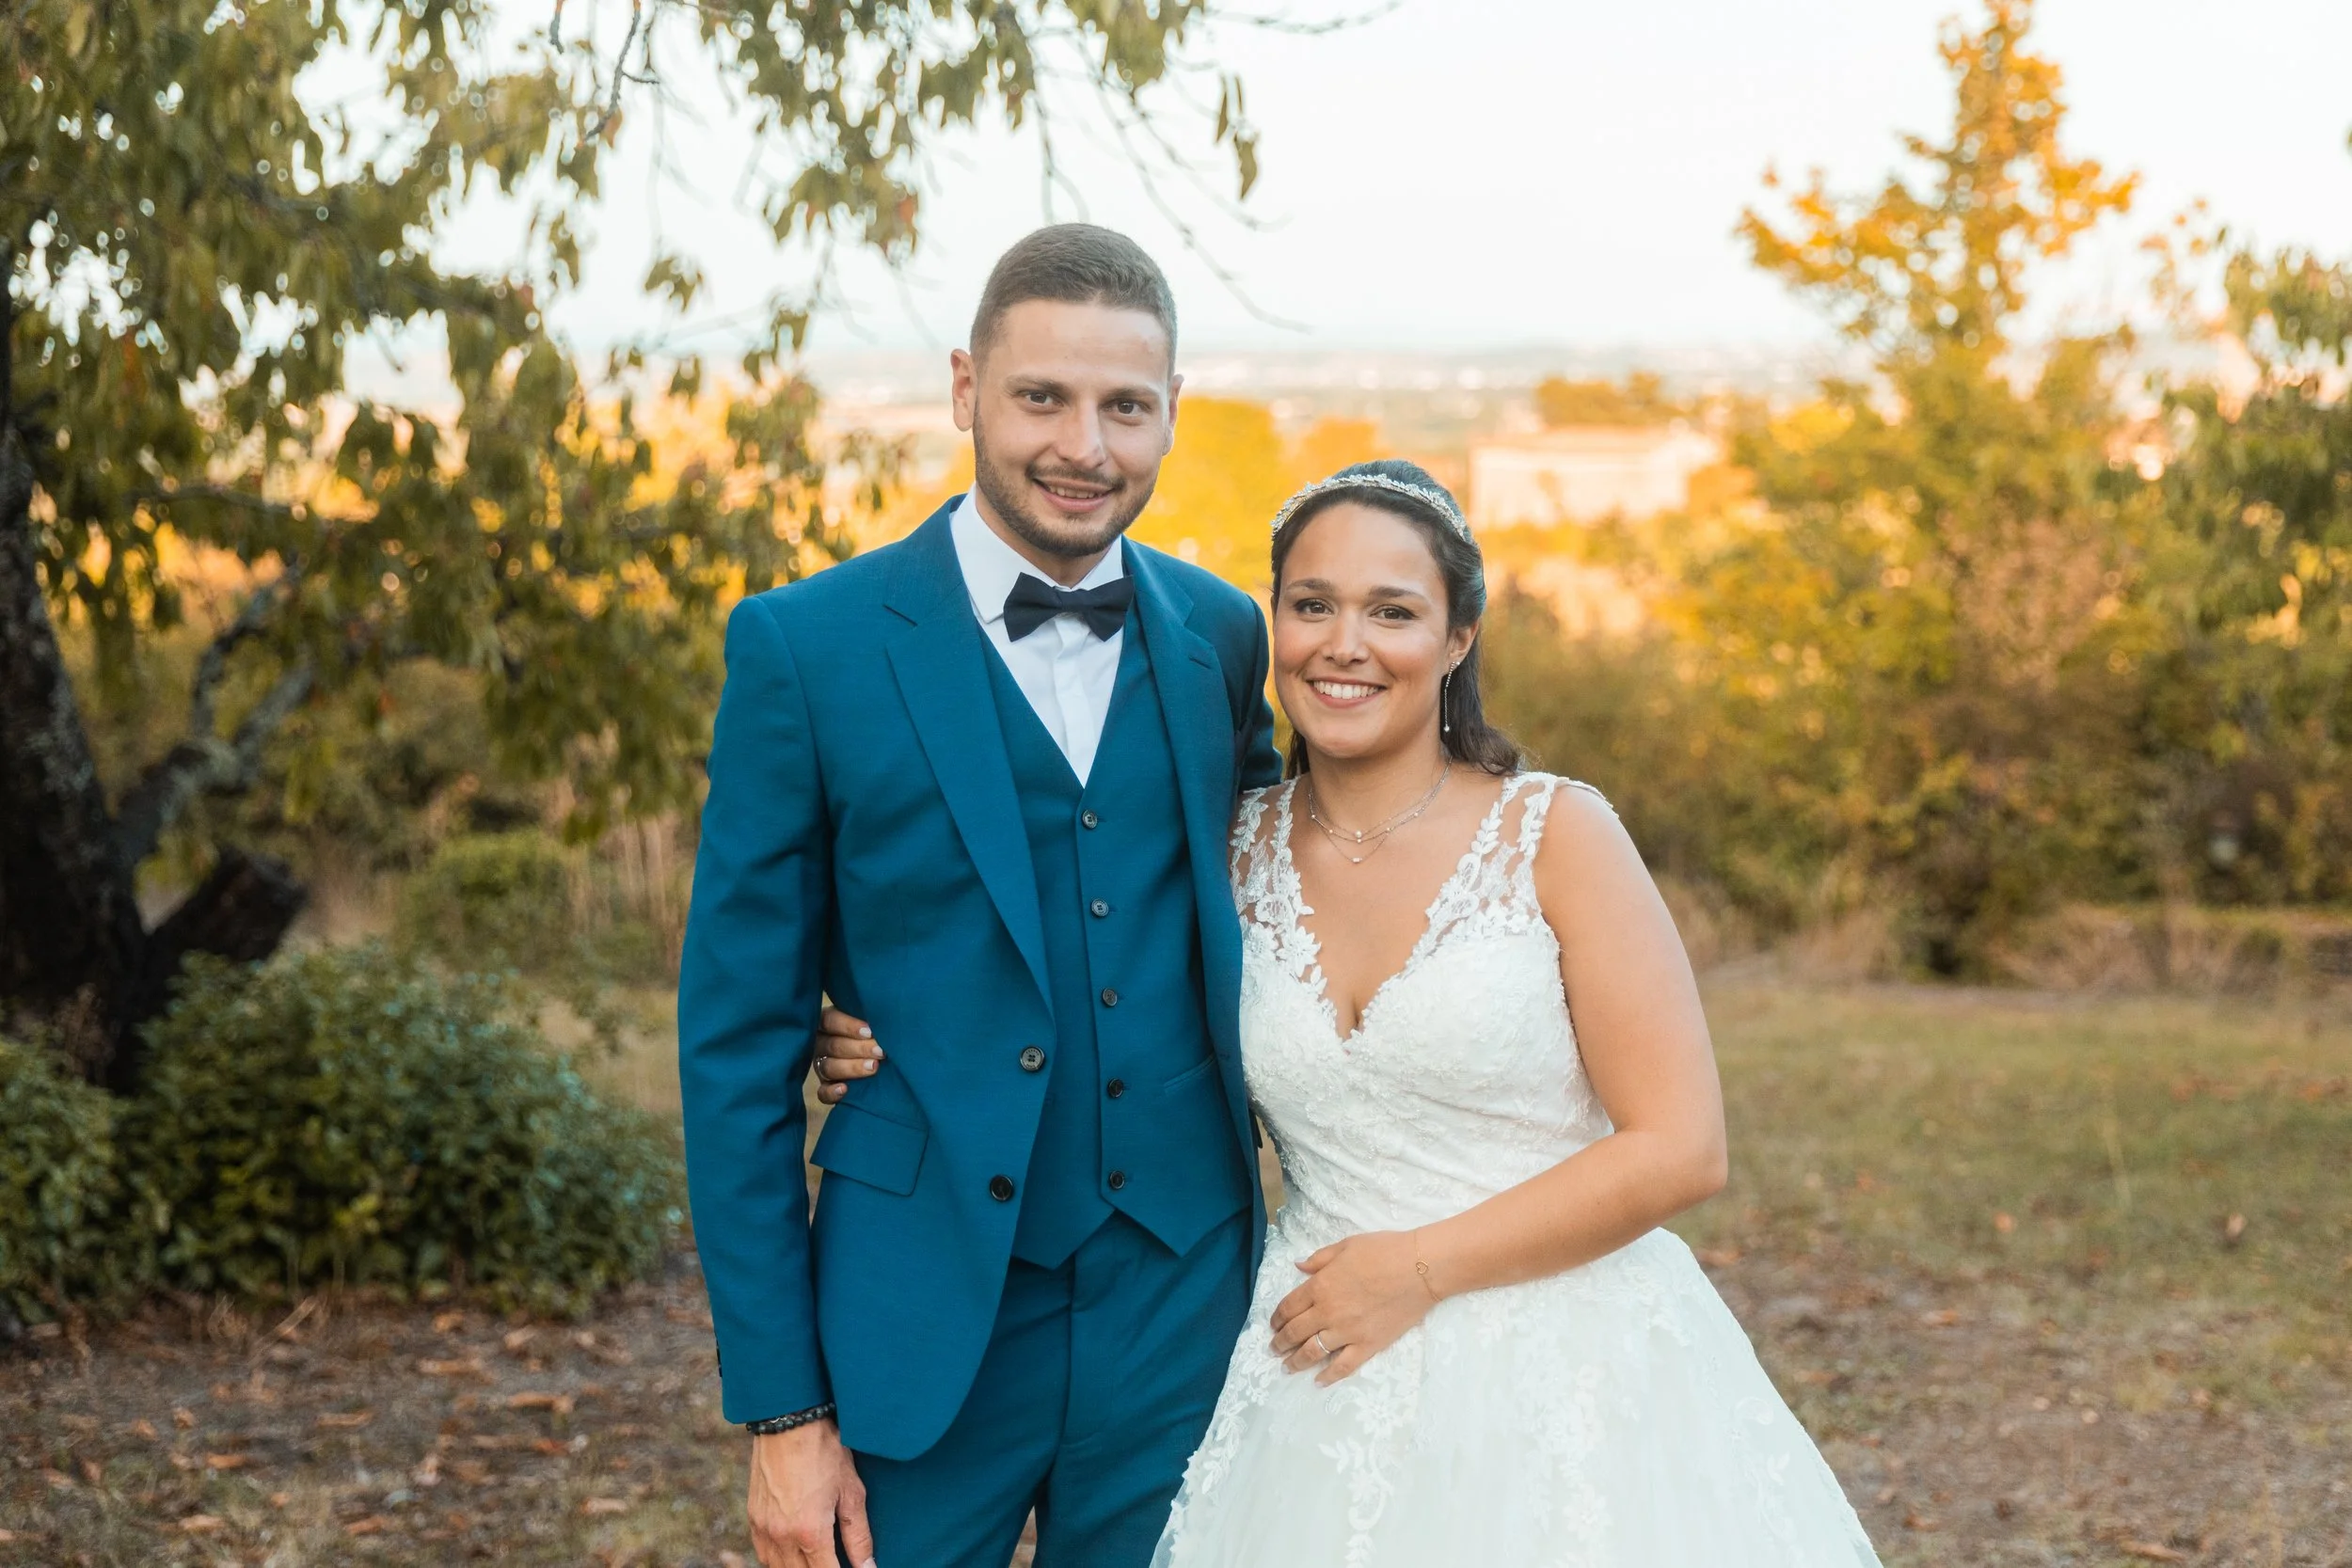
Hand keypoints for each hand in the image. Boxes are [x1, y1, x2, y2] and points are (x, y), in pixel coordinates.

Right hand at [747, 1419, 876, 1567]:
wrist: (789, 1420)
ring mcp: (763, 1528)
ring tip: (818, 1559)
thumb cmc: (825, 1451)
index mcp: (810, 1532)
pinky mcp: (753, 1517)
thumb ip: (859, 1536)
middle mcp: (782, 1536)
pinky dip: (778, 1560)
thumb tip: (867, 1567)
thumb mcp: (851, 1491)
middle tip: (835, 1561)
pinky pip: (763, 1553)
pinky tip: (794, 1554)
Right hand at [812, 1007, 883, 1104]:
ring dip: (852, 1068)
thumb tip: (883, 1021)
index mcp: (828, 1022)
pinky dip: (832, 1092)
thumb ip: (872, 1019)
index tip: (870, 1031)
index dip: (848, 1026)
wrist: (882, 1057)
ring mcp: (821, 1066)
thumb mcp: (872, 1023)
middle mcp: (821, 1044)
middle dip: (859, 1049)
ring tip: (873, 1067)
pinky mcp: (825, 1087)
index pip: (829, 1020)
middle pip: (833, 1046)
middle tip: (880, 1052)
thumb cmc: (877, 1034)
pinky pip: (823, 1092)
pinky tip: (845, 1089)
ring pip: (829, 1067)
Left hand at [1266, 1230, 1437, 1384]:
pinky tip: (1318, 1381)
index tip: (1273, 1325)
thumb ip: (1319, 1259)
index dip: (1277, 1318)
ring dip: (1295, 1361)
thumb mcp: (1346, 1246)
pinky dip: (1328, 1376)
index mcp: (1320, 1286)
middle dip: (1280, 1343)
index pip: (1289, 1307)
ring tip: (1287, 1367)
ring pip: (1312, 1352)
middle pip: (1295, 1332)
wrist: (1419, 1269)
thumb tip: (1297, 1266)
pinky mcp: (1368, 1345)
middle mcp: (1327, 1312)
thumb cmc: (1384, 1251)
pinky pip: (1343, 1366)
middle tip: (1273, 1349)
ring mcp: (1347, 1332)